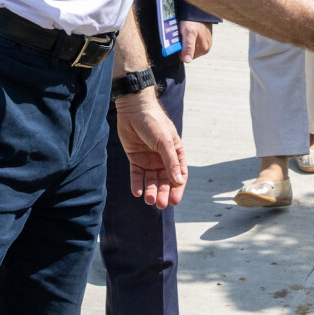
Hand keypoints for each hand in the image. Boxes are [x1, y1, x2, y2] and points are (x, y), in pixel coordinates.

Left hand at [116, 91, 187, 208]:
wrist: (134, 109)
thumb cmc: (154, 123)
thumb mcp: (165, 143)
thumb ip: (171, 162)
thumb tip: (179, 182)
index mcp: (175, 153)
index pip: (179, 175)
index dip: (177, 189)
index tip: (174, 201)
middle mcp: (163, 158)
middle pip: (165, 180)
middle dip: (163, 192)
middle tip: (160, 204)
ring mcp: (149, 159)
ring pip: (151, 179)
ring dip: (151, 190)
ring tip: (149, 199)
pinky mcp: (135, 158)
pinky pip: (137, 174)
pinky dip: (137, 184)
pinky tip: (137, 192)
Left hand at [179, 20, 212, 62]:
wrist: (199, 11)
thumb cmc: (193, 21)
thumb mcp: (188, 33)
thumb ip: (188, 47)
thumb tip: (187, 60)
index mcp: (203, 49)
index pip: (185, 57)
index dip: (180, 50)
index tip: (180, 40)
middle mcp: (206, 48)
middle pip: (189, 53)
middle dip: (183, 46)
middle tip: (182, 35)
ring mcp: (207, 44)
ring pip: (191, 48)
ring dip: (186, 42)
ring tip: (186, 33)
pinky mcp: (206, 40)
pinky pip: (195, 43)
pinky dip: (190, 39)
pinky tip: (191, 33)